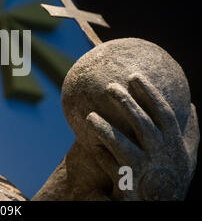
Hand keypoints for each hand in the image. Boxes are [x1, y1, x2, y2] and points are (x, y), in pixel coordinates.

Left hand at [85, 73, 198, 199]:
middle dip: (126, 103)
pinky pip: (112, 167)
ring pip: (122, 145)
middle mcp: (160, 154)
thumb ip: (190, 132)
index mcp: (174, 144)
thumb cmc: (172, 176)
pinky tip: (91, 145)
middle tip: (110, 87)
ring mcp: (144, 170)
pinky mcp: (129, 184)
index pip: (164, 113)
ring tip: (90, 116)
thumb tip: (193, 105)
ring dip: (105, 130)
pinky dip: (102, 156)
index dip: (150, 93)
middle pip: (142, 124)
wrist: (161, 205)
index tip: (134, 75)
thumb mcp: (188, 155)